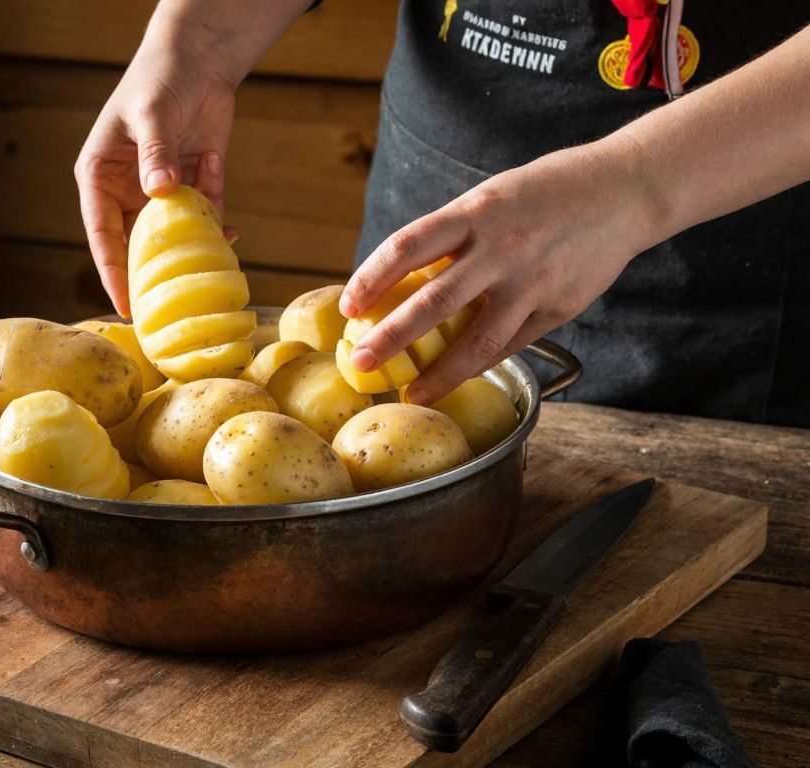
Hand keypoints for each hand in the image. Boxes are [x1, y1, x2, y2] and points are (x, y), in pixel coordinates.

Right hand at [75, 40, 237, 316]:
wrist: (199, 59)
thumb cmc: (160, 79)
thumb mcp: (153, 113)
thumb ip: (156, 153)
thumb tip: (159, 192)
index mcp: (100, 177)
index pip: (101, 233)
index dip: (112, 272)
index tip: (126, 306)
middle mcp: (126, 191)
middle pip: (135, 246)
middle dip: (155, 273)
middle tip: (171, 309)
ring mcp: (160, 193)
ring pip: (173, 237)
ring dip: (193, 248)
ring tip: (211, 262)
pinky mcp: (193, 186)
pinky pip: (203, 219)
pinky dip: (217, 226)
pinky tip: (233, 231)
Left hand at [339, 140, 656, 404]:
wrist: (625, 191)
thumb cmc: (545, 193)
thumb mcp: (490, 200)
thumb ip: (452, 238)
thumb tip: (402, 280)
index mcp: (476, 213)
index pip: (406, 247)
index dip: (371, 278)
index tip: (348, 306)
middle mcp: (502, 248)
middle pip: (433, 302)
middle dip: (392, 339)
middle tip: (361, 364)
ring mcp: (532, 282)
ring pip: (476, 341)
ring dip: (439, 374)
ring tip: (412, 394)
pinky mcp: (558, 307)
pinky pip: (510, 344)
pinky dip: (480, 364)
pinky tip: (457, 378)